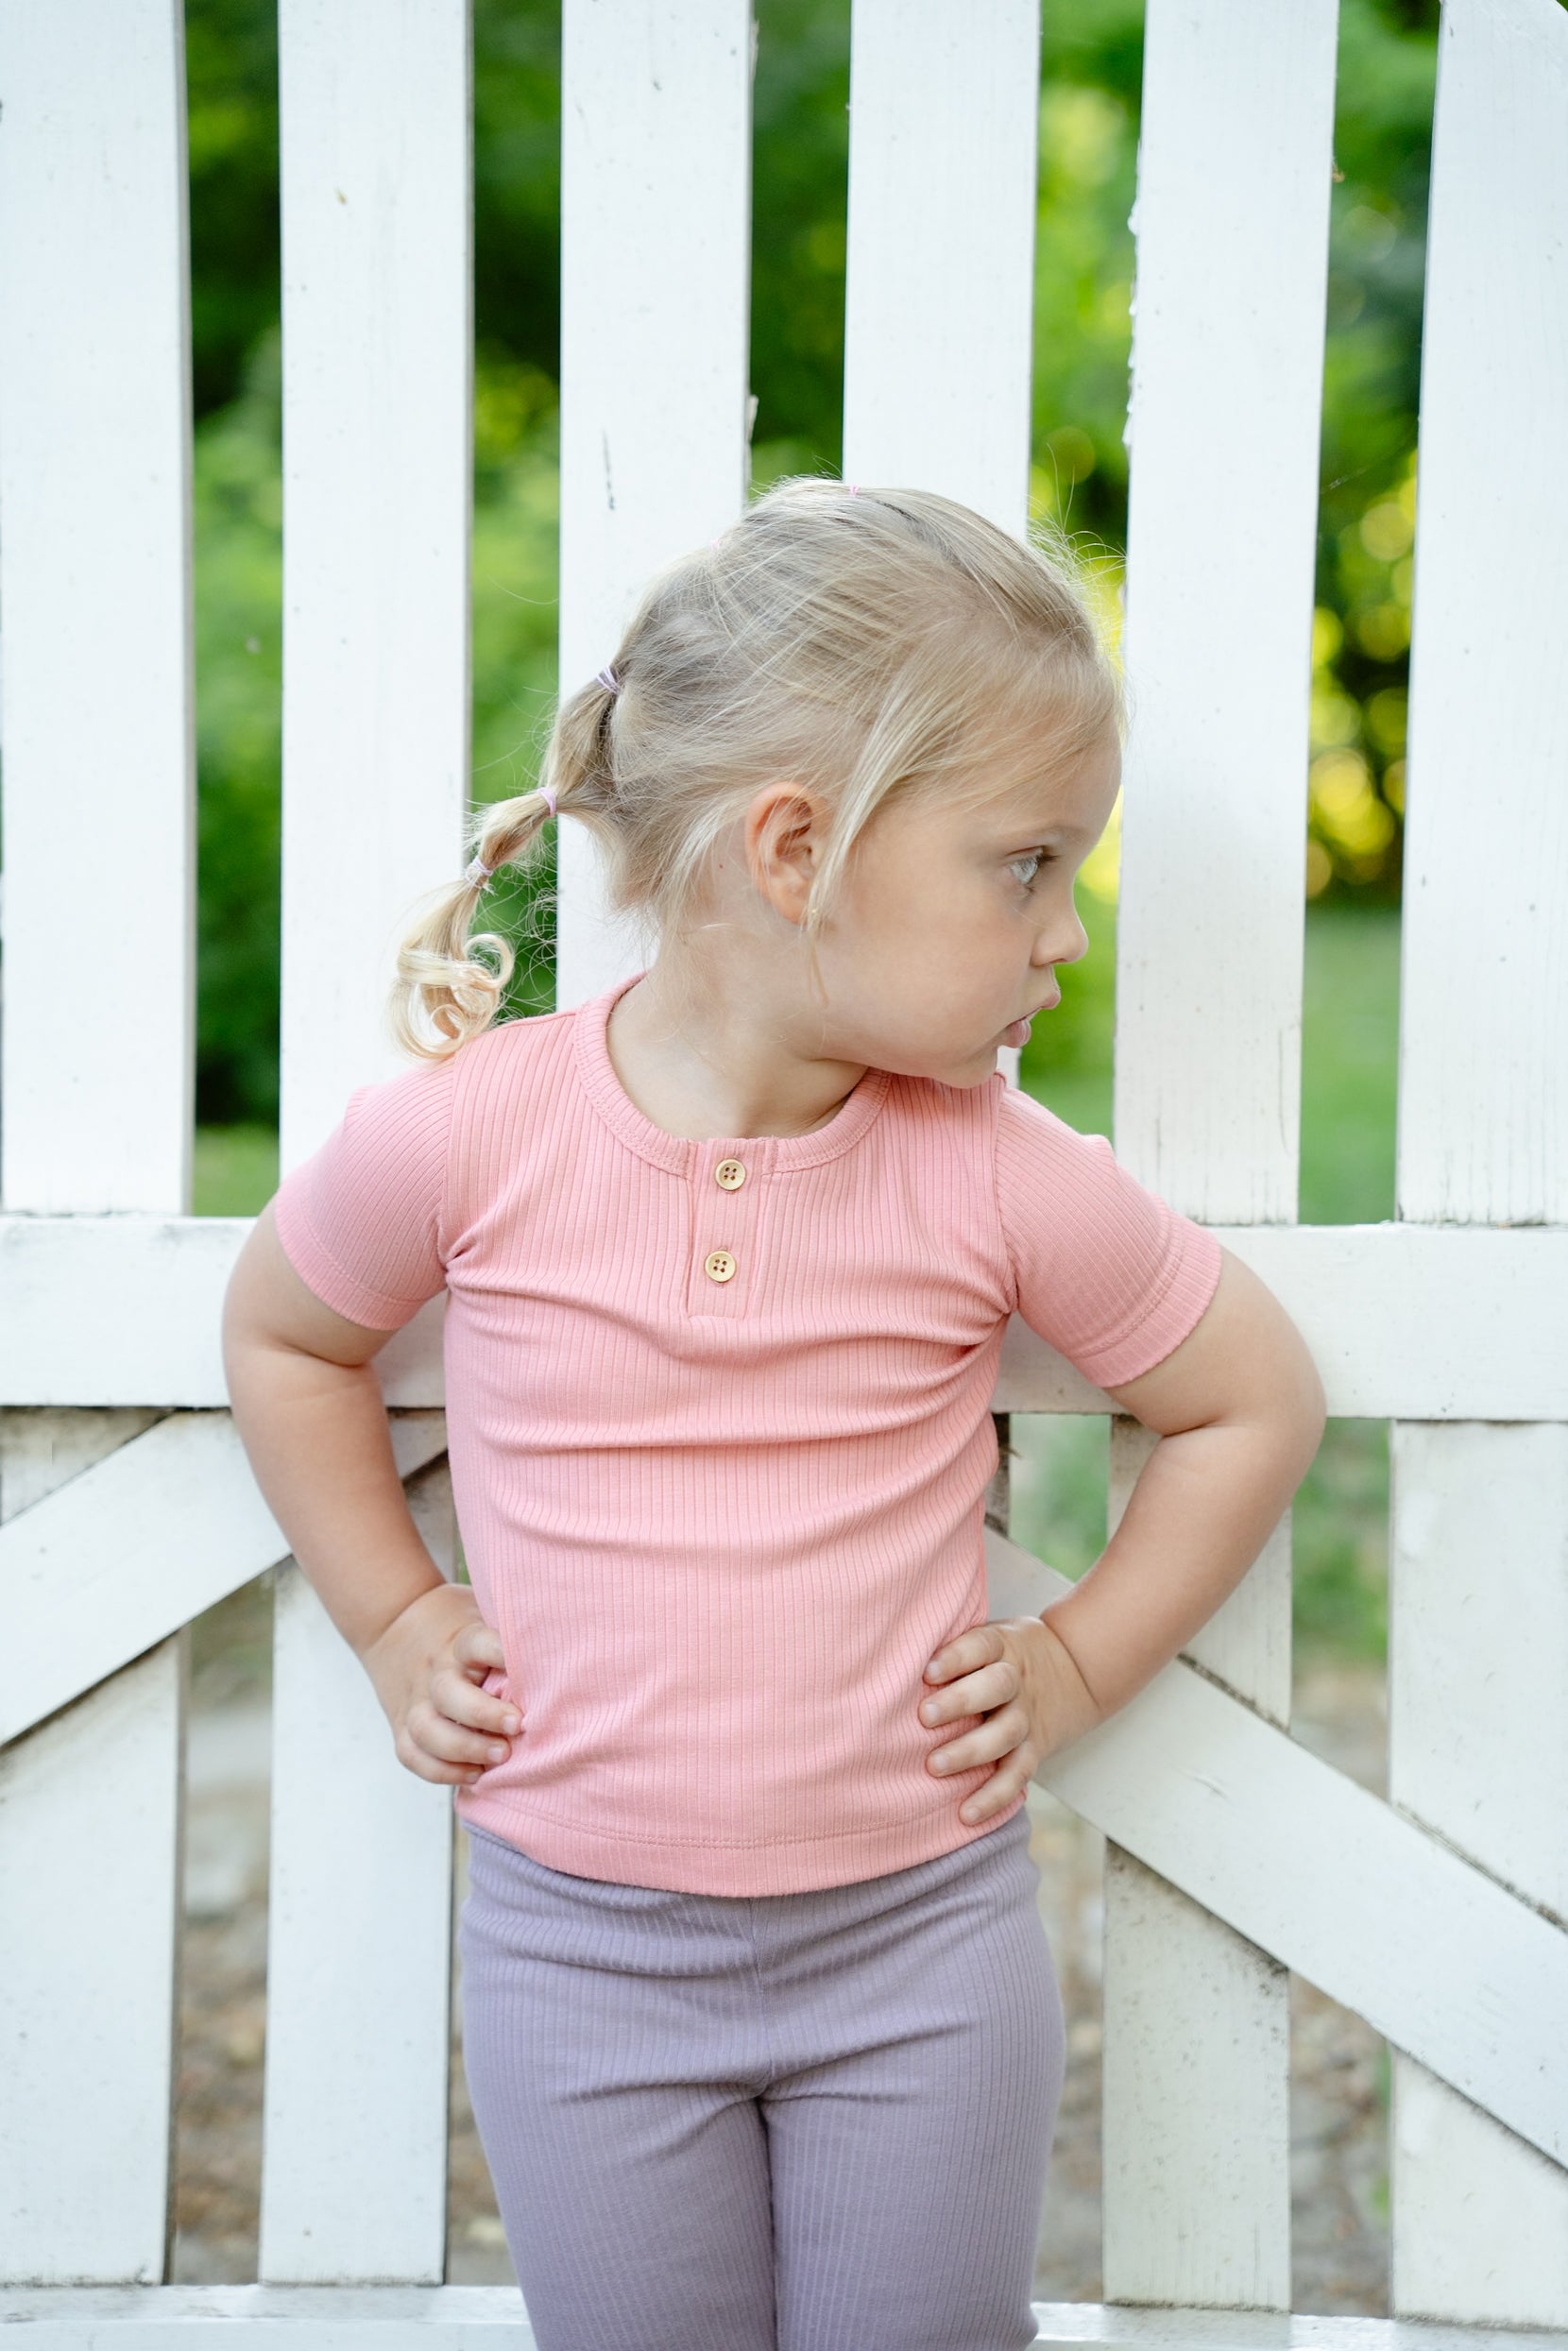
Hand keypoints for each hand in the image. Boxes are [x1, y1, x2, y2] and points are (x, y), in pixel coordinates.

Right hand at [360, 1582, 518, 1787]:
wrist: (396, 1624)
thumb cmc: (459, 1626)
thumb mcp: (482, 1612)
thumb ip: (512, 1631)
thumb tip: (568, 1644)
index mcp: (459, 1640)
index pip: (476, 1643)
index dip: (501, 1654)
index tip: (532, 1667)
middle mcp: (435, 1671)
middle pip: (449, 1693)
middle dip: (483, 1715)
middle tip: (518, 1725)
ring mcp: (415, 1700)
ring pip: (427, 1729)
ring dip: (463, 1749)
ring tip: (501, 1757)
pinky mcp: (402, 1725)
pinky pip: (412, 1754)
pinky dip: (441, 1771)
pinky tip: (474, 1775)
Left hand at [920, 1613, 1104, 1825]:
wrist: (1072, 1668)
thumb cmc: (1001, 1653)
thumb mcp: (987, 1635)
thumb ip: (952, 1642)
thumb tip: (891, 1650)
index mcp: (1001, 1646)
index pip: (981, 1646)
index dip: (956, 1657)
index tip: (927, 1671)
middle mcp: (1017, 1680)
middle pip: (996, 1687)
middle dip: (960, 1702)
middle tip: (923, 1717)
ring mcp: (1027, 1717)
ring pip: (1005, 1734)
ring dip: (969, 1752)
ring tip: (933, 1766)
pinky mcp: (1035, 1750)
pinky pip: (1017, 1775)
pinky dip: (993, 1797)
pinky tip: (966, 1813)